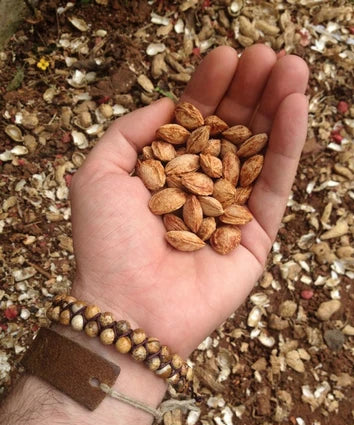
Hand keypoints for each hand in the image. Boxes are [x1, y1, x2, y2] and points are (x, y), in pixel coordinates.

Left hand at [70, 44, 308, 357]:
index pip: (194, 120)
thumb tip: (168, 104)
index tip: (226, 55)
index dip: (210, 87)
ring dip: (276, 108)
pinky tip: (296, 107)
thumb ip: (130, 131)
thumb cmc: (106, 244)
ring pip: (260, 151)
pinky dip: (288, 146)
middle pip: (232, 130)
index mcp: (166, 171)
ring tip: (291, 67)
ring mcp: (231, 209)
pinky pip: (277, 184)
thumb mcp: (99, 173)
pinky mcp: (256, 233)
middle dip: (249, 90)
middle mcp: (200, 186)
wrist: (128, 308)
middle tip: (267, 55)